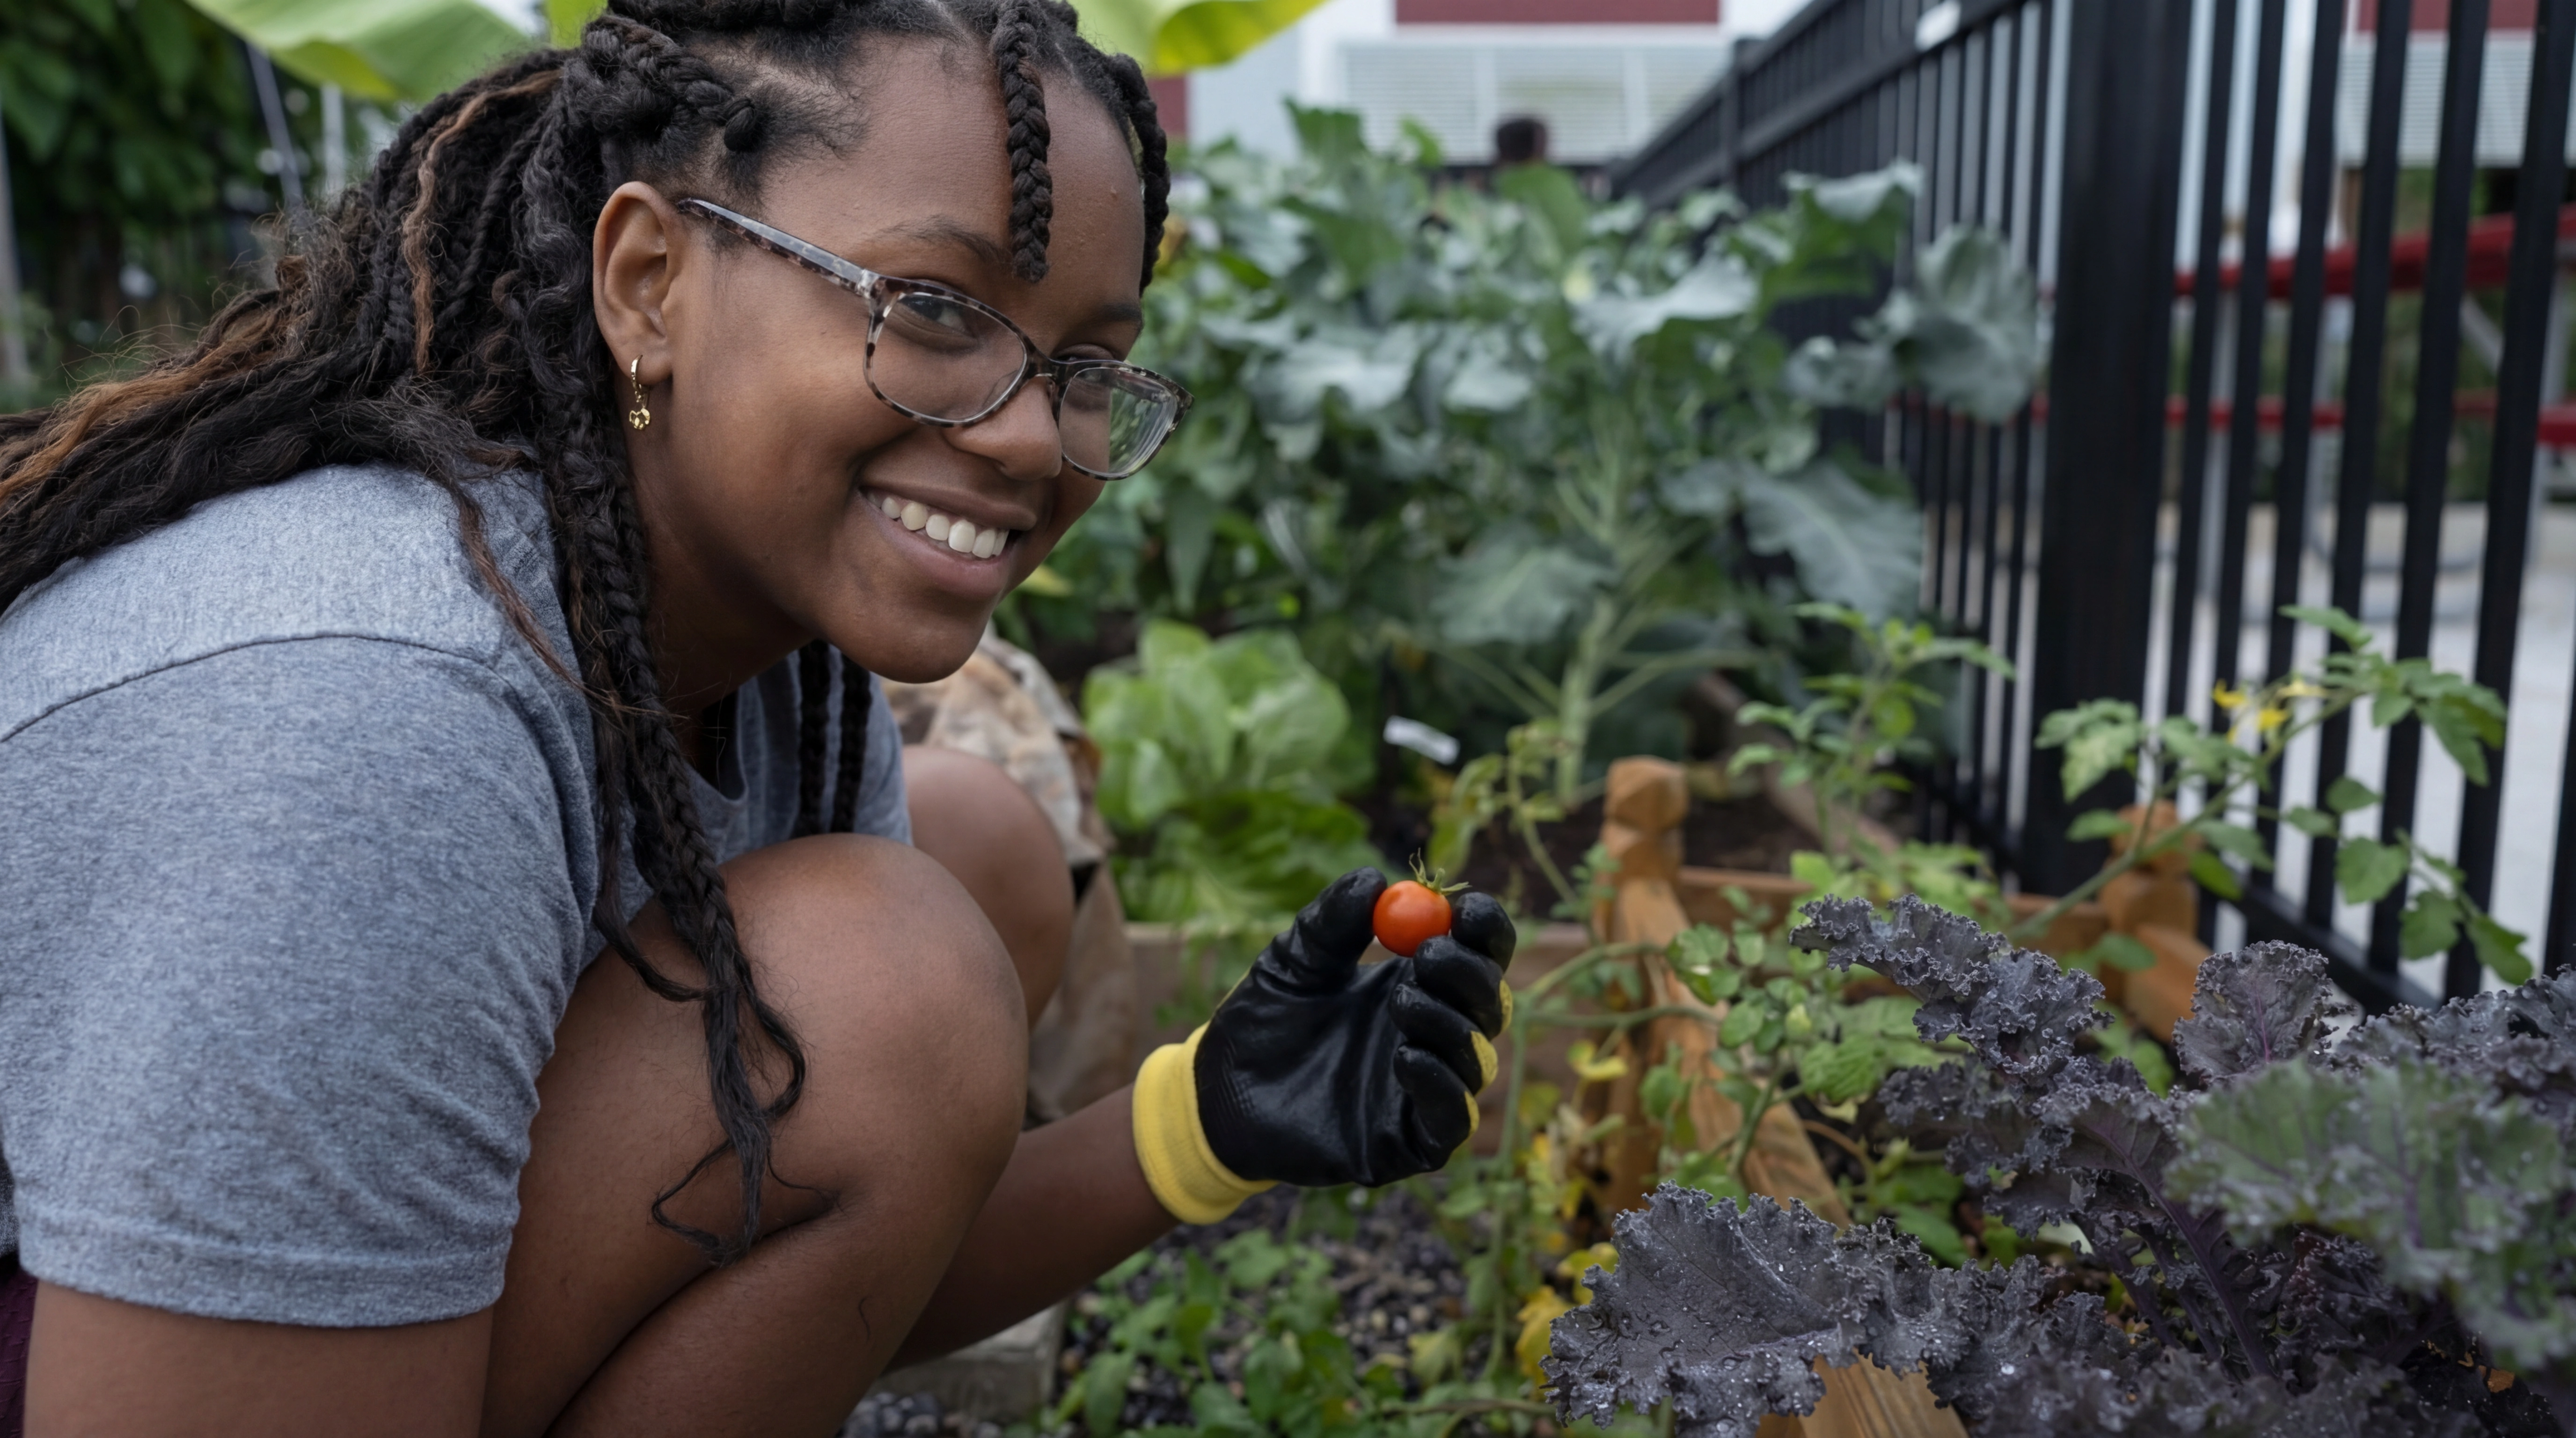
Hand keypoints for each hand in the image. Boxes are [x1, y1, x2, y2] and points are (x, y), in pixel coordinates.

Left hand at [1129, 868, 1516, 1220]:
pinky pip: (1454, 1118)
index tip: (1465, 908)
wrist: (1219, 1093)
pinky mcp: (1411, 1142)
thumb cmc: (1263, 1019)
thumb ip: (1331, 920)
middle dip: (1469, 974)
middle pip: (1489, 1001)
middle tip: (1428, 955)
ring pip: (1478, 1059)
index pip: (1479, 953)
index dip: (1486, 929)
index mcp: (1419, 982)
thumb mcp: (1294, 959)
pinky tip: (1405, 1055)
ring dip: (1450, 1023)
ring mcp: (1426, 1090)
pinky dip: (1442, 1084)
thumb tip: (1376, 880)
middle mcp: (1434, 1035)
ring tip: (1397, 1001)